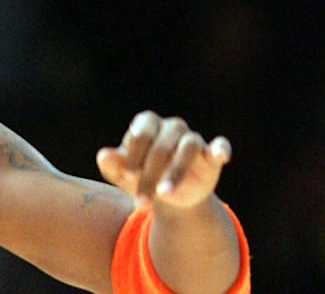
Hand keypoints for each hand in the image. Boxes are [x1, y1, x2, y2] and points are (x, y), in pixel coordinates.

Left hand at [96, 110, 231, 209]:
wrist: (166, 197)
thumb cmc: (139, 177)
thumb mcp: (123, 175)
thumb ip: (114, 165)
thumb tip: (103, 156)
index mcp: (146, 124)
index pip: (141, 133)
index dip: (134, 155)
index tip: (128, 176)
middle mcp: (171, 127)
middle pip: (162, 145)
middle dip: (150, 174)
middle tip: (142, 199)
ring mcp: (193, 139)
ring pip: (188, 146)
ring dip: (176, 171)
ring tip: (164, 193)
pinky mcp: (211, 154)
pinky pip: (220, 146)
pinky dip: (221, 149)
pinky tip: (219, 155)